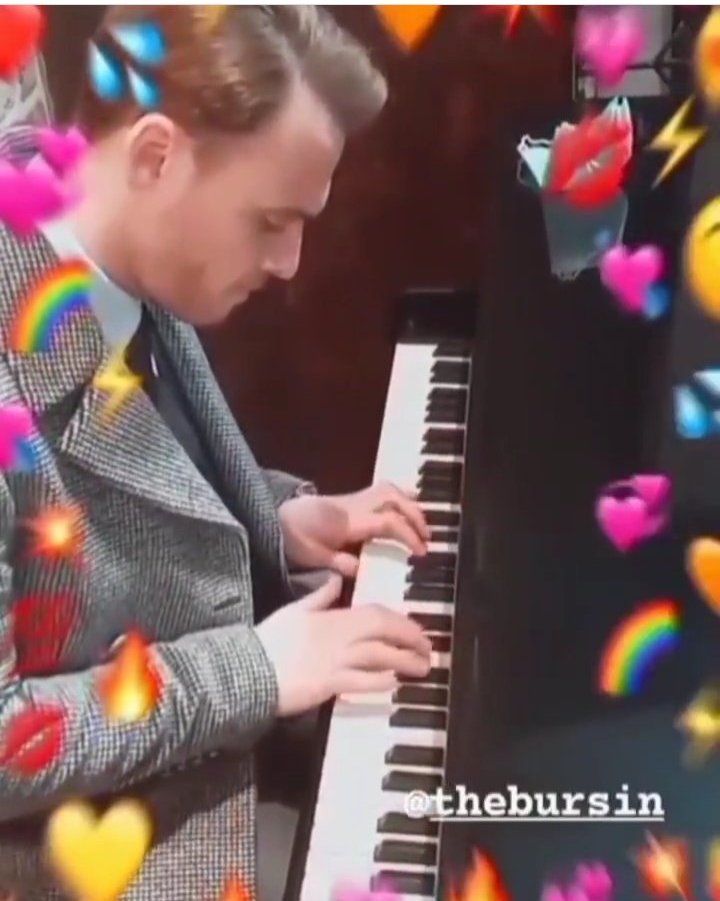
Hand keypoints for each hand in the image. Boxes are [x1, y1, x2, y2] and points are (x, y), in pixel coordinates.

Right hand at [255, 574, 431, 715]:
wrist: (247, 670)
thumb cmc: (268, 640)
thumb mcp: (293, 610)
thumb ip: (319, 596)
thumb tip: (335, 578)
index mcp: (331, 616)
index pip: (375, 613)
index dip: (400, 620)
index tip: (414, 628)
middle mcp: (339, 636)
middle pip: (384, 631)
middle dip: (411, 638)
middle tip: (427, 648)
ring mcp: (336, 661)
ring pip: (380, 656)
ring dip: (405, 661)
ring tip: (422, 667)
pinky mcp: (329, 685)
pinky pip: (363, 682)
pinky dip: (382, 682)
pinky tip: (394, 684)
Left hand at [278, 482, 430, 577]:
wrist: (274, 517)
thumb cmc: (294, 539)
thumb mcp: (314, 558)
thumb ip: (341, 563)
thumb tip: (363, 570)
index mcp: (349, 521)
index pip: (389, 522)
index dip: (409, 536)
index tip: (421, 552)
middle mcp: (355, 504)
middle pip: (394, 499)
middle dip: (416, 516)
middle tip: (427, 538)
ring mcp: (353, 498)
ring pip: (388, 489)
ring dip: (409, 503)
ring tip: (423, 522)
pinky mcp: (350, 498)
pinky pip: (380, 491)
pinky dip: (397, 498)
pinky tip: (406, 508)